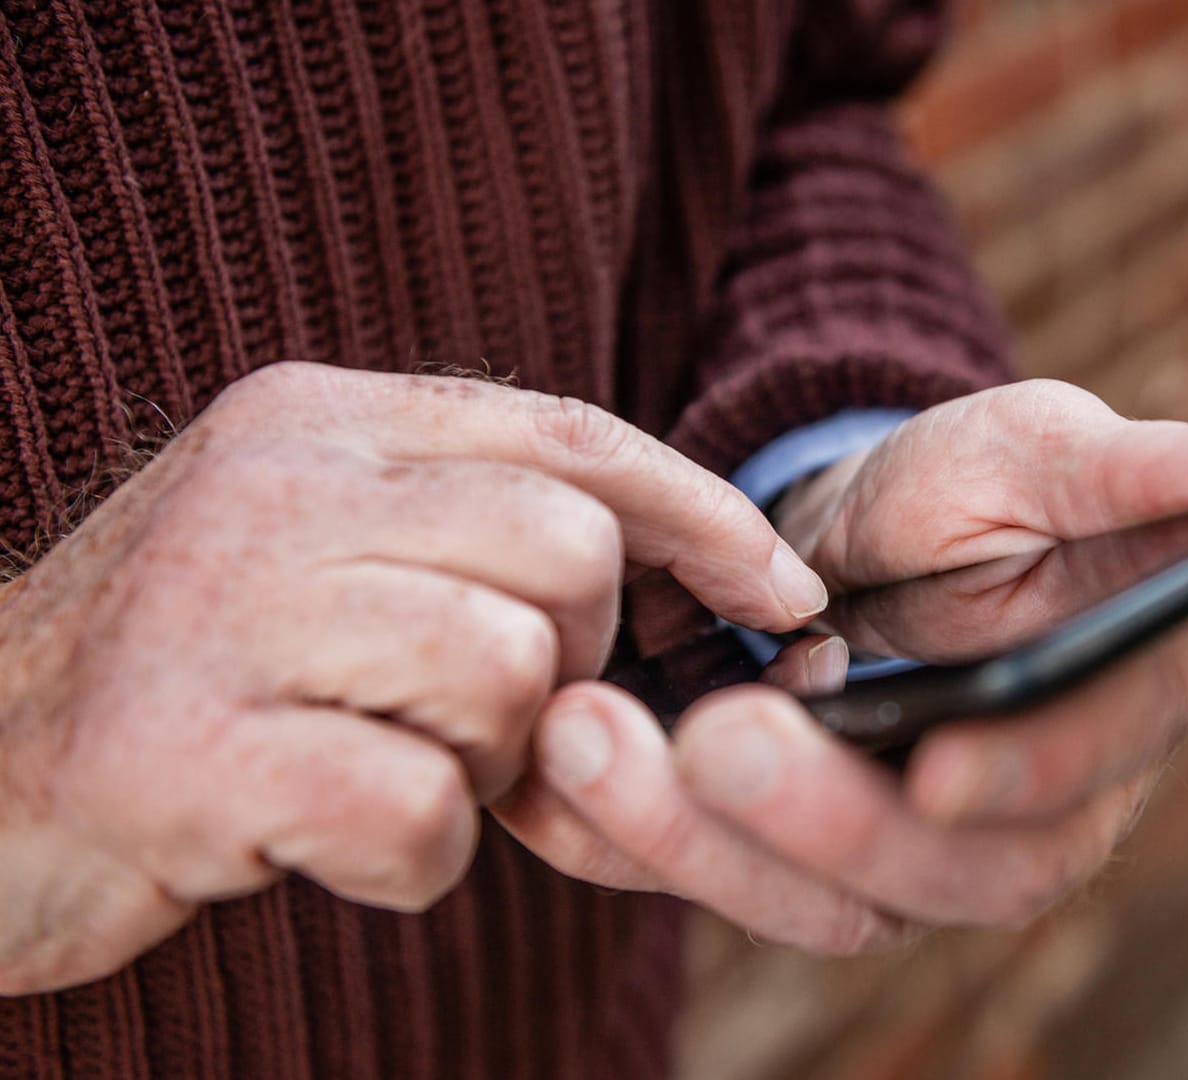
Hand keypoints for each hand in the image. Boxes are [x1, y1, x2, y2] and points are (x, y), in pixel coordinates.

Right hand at [0, 362, 825, 994]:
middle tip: (484, 721)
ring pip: (509, 674)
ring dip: (485, 762)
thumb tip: (698, 580)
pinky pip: (421, 805)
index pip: (568, 434)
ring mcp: (221, 612)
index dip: (701, 514)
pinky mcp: (185, 754)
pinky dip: (415, 854)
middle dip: (572, 661)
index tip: (783, 591)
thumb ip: (475, 540)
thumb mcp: (325, 558)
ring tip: (383, 769)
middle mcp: (273, 486)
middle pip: (565, 552)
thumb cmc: (195, 676)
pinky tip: (328, 840)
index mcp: (317, 419)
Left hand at [497, 380, 1187, 952]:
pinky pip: (724, 880)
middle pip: (947, 872)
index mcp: (1119, 714)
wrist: (859, 531)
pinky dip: (636, 841)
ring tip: (590, 739)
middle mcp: (1028, 814)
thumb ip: (1161, 471)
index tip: (940, 758)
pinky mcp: (801, 861)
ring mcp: (909, 853)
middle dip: (826, 819)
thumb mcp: (1055, 450)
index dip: (1024, 778)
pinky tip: (559, 780)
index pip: (1087, 775)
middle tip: (718, 737)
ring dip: (700, 840)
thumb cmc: (978, 486)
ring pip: (822, 901)